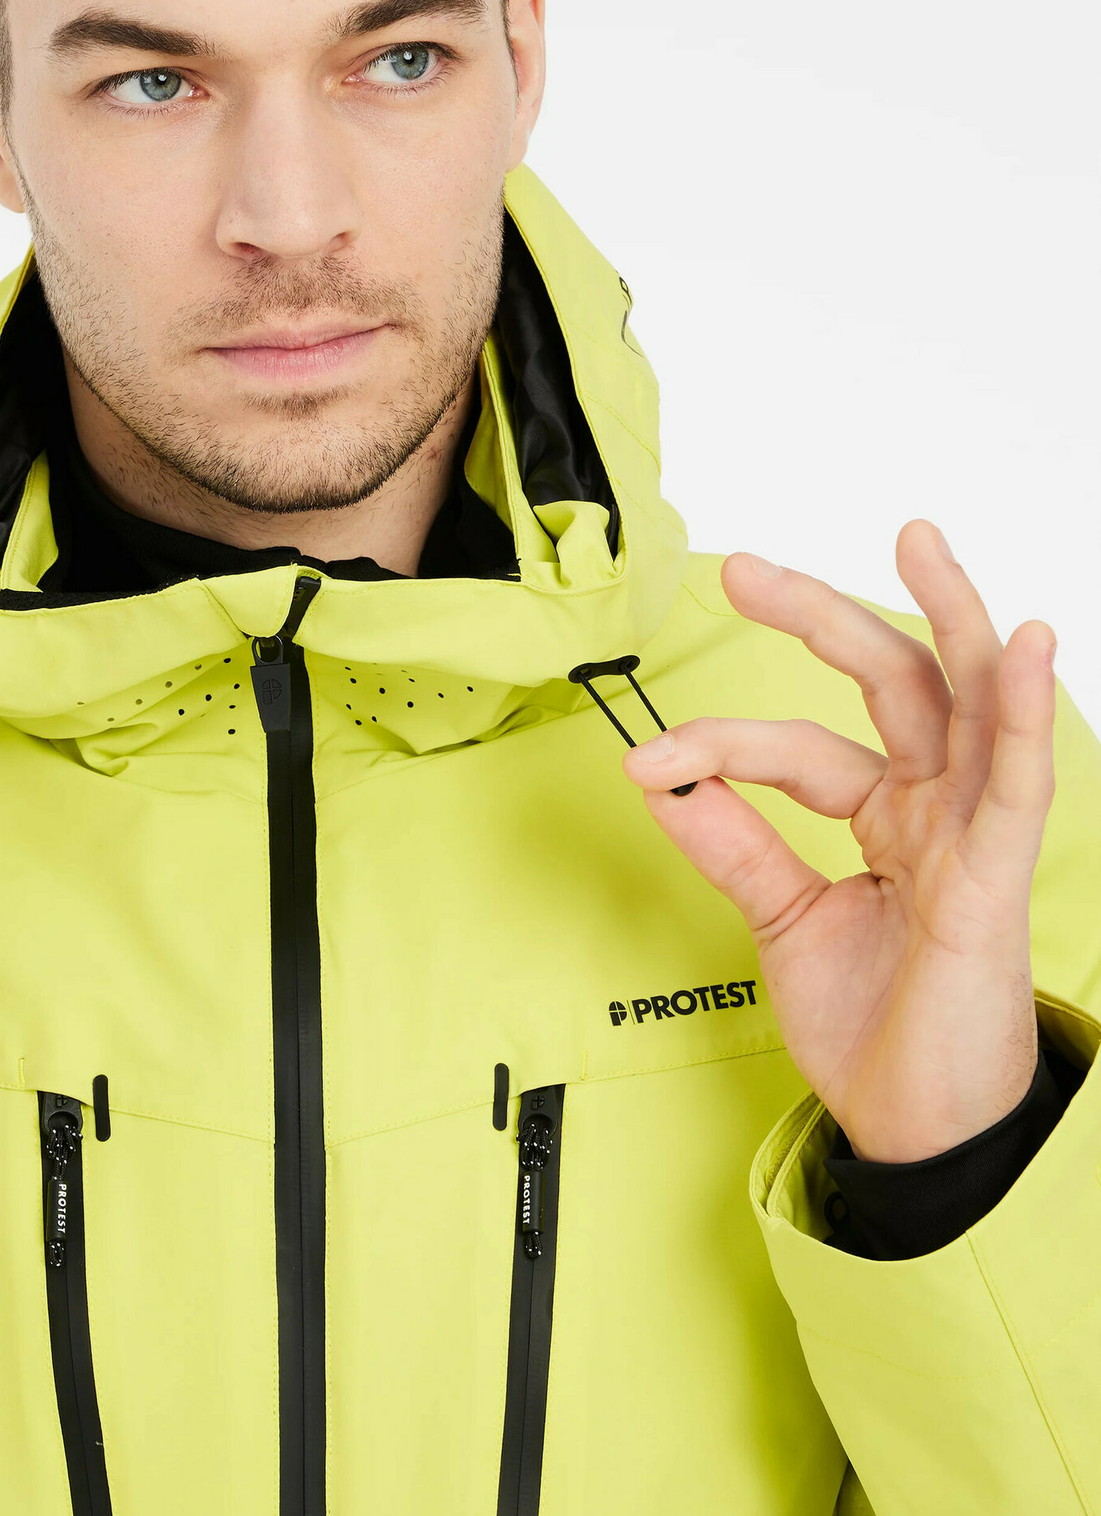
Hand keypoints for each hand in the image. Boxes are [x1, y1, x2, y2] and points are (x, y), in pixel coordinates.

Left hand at [622, 520, 1054, 1162]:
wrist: (909, 1131)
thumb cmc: (871, 1026)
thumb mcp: (781, 917)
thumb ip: (733, 844)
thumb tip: (664, 777)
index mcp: (890, 816)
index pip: (800, 750)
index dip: (721, 747)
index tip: (649, 758)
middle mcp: (936, 810)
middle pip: (892, 683)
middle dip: (820, 615)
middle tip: (742, 569)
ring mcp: (971, 836)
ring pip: (970, 703)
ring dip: (946, 615)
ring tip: (917, 538)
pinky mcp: (994, 880)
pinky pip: (1018, 784)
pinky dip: (1019, 712)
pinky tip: (1019, 646)